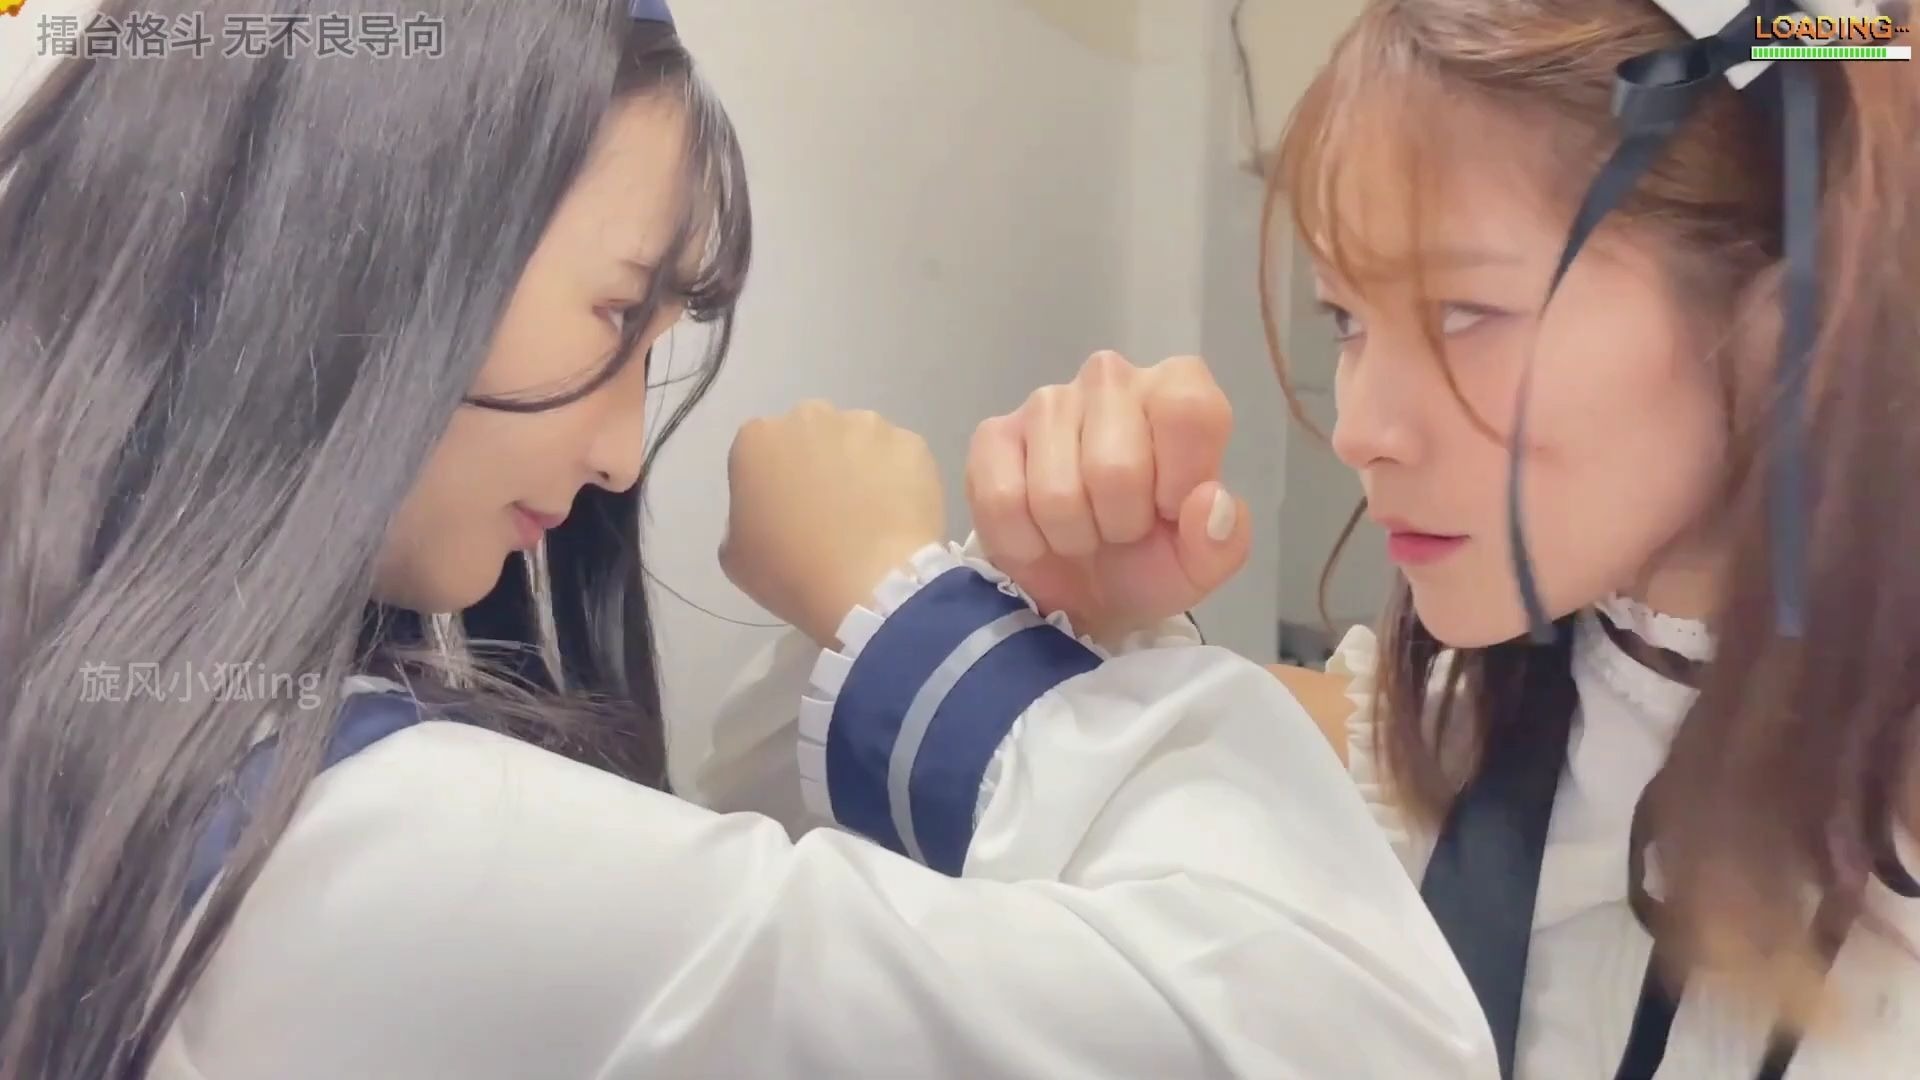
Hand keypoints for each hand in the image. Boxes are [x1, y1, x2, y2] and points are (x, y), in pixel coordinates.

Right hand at [721, 400, 946, 645]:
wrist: (872, 587)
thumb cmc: (793, 573)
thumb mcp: (737, 555)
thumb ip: (743, 516)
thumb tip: (767, 510)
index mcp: (758, 439)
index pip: (762, 453)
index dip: (775, 484)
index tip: (787, 516)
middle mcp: (811, 416)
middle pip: (812, 435)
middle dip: (818, 464)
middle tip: (831, 513)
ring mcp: (867, 425)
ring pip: (859, 442)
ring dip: (861, 468)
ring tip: (871, 516)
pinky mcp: (911, 443)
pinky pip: (899, 459)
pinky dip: (900, 479)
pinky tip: (898, 516)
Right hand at [966, 351, 1249, 640]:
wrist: (1081, 594)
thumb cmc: (1149, 560)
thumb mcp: (1201, 564)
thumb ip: (1223, 539)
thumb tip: (1208, 502)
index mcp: (1176, 391)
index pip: (1187, 408)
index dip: (1180, 479)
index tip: (1170, 511)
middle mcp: (1109, 378)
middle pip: (1116, 466)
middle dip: (1121, 522)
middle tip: (1121, 530)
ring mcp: (1046, 402)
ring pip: (1057, 491)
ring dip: (1073, 535)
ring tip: (1083, 532)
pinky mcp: (992, 435)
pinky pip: (1003, 502)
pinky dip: (1025, 542)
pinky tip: (1039, 535)